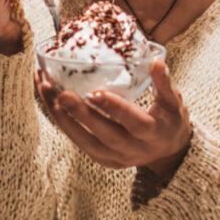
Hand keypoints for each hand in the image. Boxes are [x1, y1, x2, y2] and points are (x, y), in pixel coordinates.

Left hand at [35, 57, 191, 174]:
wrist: (168, 151)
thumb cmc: (169, 119)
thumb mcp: (173, 101)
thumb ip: (164, 83)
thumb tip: (156, 60)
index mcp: (153, 134)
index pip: (134, 123)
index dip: (114, 109)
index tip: (94, 92)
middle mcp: (133, 151)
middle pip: (104, 135)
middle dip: (81, 115)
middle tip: (61, 94)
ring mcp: (115, 158)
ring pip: (84, 141)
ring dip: (63, 117)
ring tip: (46, 91)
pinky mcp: (100, 159)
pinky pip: (77, 141)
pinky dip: (60, 121)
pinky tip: (47, 99)